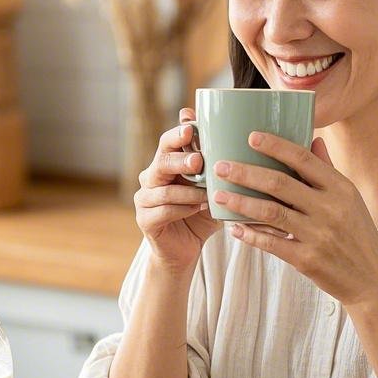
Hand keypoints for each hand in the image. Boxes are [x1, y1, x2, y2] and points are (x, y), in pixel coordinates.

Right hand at [134, 107, 220, 271]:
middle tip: (198, 160)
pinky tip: (197, 209)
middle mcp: (150, 178)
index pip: (167, 142)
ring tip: (207, 195)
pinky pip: (164, 211)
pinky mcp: (145, 220)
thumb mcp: (212, 188)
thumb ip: (216, 166)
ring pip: (164, 190)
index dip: (177, 135)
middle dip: (181, 160)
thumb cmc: (201, 213)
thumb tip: (233, 137)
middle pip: (161, 161)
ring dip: (188, 192)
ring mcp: (144, 199)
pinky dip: (183, 209)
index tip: (190, 129)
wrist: (186, 249)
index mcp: (165, 164)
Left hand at [211, 132, 377, 305]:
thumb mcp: (350, 199)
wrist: (371, 279)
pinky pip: (271, 244)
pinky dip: (250, 235)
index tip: (251, 137)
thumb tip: (313, 138)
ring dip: (240, 202)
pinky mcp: (308, 260)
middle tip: (220, 166)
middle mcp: (330, 209)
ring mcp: (319, 235)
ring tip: (217, 195)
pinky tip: (233, 228)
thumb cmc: (357, 234)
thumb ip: (328, 169)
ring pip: (270, 213)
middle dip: (245, 173)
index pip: (304, 159)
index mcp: (340, 188)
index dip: (276, 146)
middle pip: (280, 184)